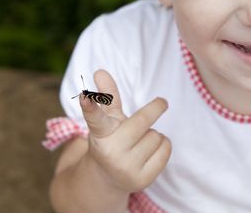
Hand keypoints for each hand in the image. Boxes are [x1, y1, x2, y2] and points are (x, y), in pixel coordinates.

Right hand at [80, 69, 171, 192]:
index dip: (90, 106)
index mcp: (100, 133)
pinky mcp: (143, 180)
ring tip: (139, 142)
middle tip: (162, 102)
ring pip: (156, 135)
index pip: (95, 117)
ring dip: (153, 133)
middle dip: (154, 109)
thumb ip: (107, 95)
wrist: (107, 178)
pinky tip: (149, 150)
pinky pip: (166, 148)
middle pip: (142, 121)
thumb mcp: (108, 118)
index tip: (84, 95)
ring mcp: (126, 168)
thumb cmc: (110, 140)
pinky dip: (163, 144)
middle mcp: (110, 152)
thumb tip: (100, 71)